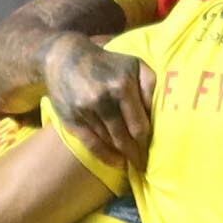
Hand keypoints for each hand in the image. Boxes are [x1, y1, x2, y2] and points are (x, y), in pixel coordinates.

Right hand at [39, 31, 153, 168]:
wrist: (65, 57)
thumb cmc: (107, 63)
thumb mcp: (134, 65)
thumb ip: (150, 86)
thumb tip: (157, 114)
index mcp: (122, 86)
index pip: (139, 125)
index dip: (147, 143)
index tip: (153, 154)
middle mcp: (103, 99)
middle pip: (124, 138)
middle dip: (136, 154)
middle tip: (144, 165)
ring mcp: (85, 111)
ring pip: (109, 142)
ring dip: (122, 154)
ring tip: (132, 162)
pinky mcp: (71, 119)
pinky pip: (91, 144)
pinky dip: (105, 156)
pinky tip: (116, 162)